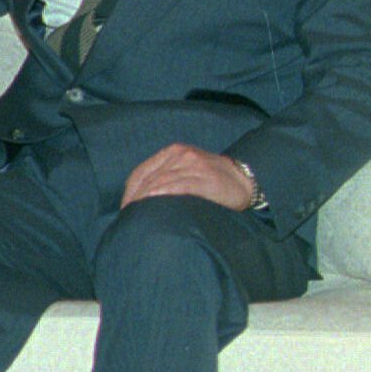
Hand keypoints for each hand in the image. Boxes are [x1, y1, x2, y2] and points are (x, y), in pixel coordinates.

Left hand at [121, 143, 256, 210]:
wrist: (245, 179)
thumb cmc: (211, 181)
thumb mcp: (185, 172)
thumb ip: (165, 179)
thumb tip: (139, 202)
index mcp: (172, 152)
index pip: (141, 172)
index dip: (130, 193)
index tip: (125, 210)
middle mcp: (180, 155)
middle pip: (149, 179)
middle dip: (136, 200)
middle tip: (130, 218)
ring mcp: (194, 164)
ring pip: (161, 182)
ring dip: (147, 201)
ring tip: (139, 217)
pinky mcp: (206, 177)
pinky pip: (180, 186)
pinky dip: (165, 194)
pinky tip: (155, 203)